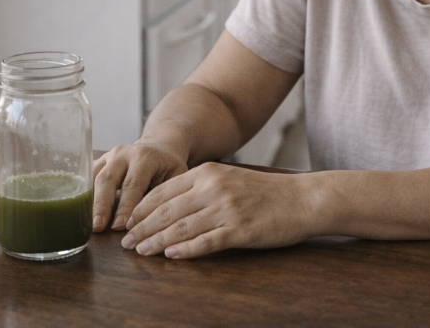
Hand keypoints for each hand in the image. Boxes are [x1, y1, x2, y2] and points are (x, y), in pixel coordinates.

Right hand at [92, 142, 188, 232]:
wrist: (160, 145)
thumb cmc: (169, 166)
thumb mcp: (176, 176)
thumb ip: (164, 195)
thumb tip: (150, 222)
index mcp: (144, 157)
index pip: (132, 184)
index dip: (125, 207)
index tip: (120, 227)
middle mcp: (123, 153)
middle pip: (107, 180)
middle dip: (102, 205)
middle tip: (98, 227)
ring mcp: (109, 156)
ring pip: (94, 178)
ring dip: (90, 202)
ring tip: (88, 223)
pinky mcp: (100, 161)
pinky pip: (88, 177)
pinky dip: (85, 195)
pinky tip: (82, 212)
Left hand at [119, 162, 317, 258]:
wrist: (303, 199)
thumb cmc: (266, 193)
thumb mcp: (230, 179)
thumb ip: (202, 187)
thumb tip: (169, 206)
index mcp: (209, 173)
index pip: (164, 190)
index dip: (142, 208)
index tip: (128, 222)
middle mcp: (214, 188)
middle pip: (167, 210)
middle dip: (143, 227)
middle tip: (126, 242)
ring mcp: (227, 209)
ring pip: (182, 227)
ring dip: (157, 242)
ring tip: (141, 252)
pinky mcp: (241, 230)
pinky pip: (206, 242)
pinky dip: (186, 250)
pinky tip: (171, 256)